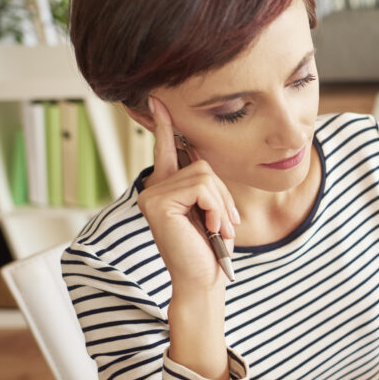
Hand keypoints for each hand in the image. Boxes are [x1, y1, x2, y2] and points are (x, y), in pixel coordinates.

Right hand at [136, 96, 239, 291]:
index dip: (163, 123)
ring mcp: (152, 194)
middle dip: (223, 195)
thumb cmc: (210, 249)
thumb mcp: (211, 209)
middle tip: (226, 224)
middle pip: (201, 164)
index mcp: (166, 187)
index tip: (157, 99)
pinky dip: (216, 207)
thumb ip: (205, 185)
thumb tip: (202, 159)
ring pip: (204, 176)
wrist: (203, 279)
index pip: (165, 148)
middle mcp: (154, 187)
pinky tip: (212, 227)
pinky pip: (202, 187)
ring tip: (220, 229)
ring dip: (222, 204)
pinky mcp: (158, 203)